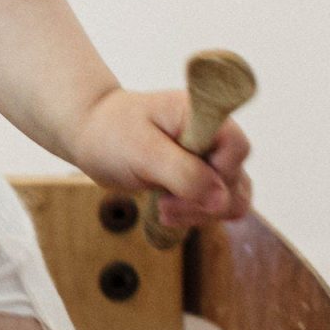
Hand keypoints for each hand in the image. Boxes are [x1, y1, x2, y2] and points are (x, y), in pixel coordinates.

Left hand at [68, 86, 252, 229]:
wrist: (92, 137)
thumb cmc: (112, 134)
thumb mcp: (142, 151)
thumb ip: (183, 173)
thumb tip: (221, 199)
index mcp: (200, 114)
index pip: (237, 147)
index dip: (219, 171)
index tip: (182, 180)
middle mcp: (212, 135)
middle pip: (235, 179)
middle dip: (202, 201)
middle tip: (164, 205)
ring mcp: (210, 158)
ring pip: (232, 198)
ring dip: (200, 213)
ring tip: (163, 210)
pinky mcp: (203, 178)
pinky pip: (217, 207)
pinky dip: (196, 214)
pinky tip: (166, 211)